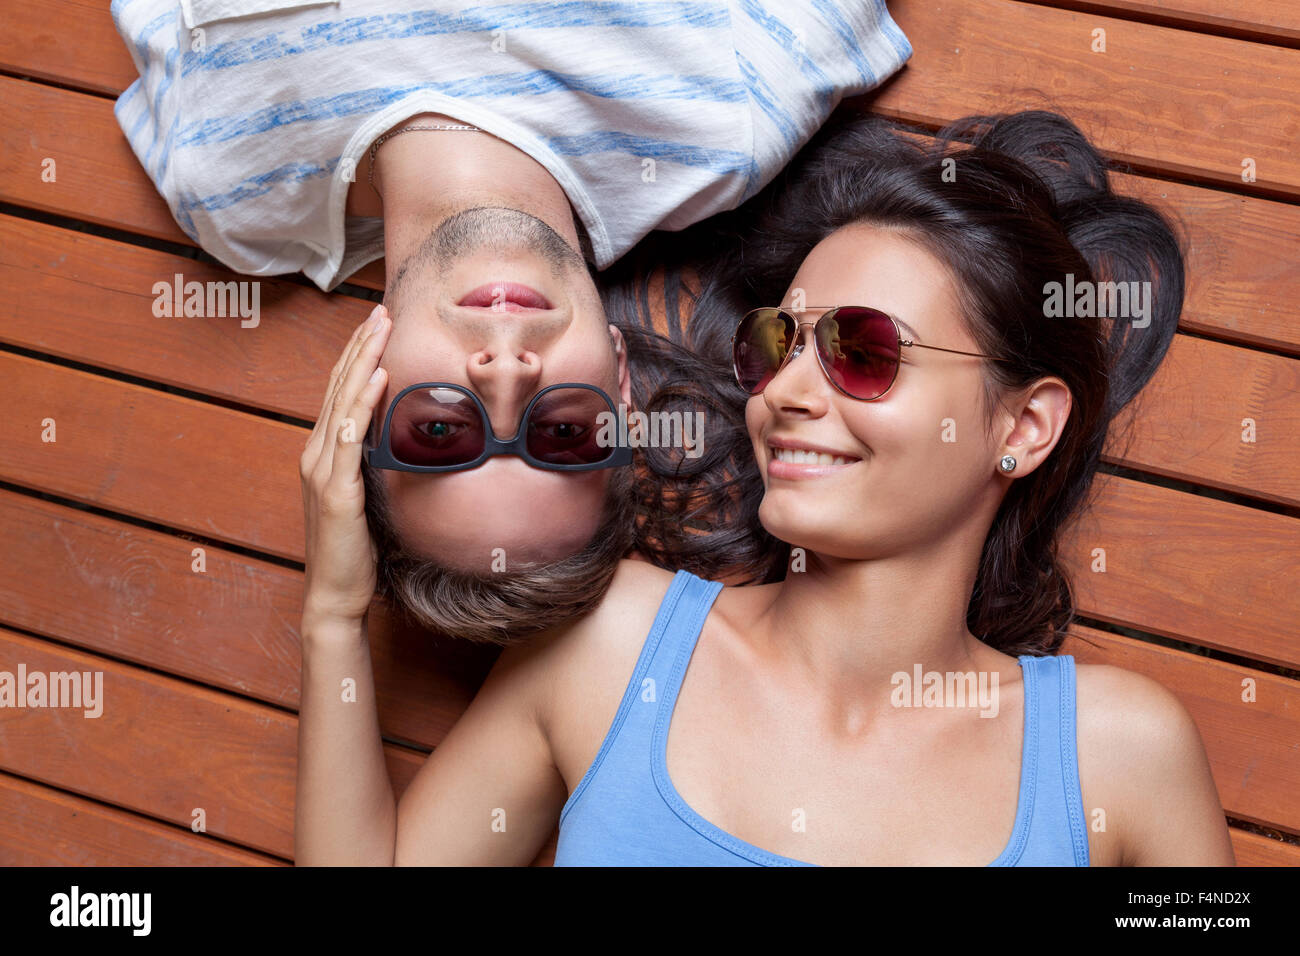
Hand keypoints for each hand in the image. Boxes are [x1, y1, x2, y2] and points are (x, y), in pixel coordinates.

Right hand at [298, 304, 391, 627]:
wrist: (336, 594)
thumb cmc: (355, 551)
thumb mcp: (365, 497)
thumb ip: (371, 465)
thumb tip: (396, 437)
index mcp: (323, 454)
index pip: (339, 393)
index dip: (357, 355)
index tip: (377, 324)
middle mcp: (316, 455)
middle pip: (337, 387)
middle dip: (360, 345)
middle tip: (381, 309)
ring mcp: (322, 470)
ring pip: (342, 402)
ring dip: (362, 360)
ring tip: (380, 327)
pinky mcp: (336, 490)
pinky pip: (349, 438)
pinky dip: (362, 403)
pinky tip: (377, 378)